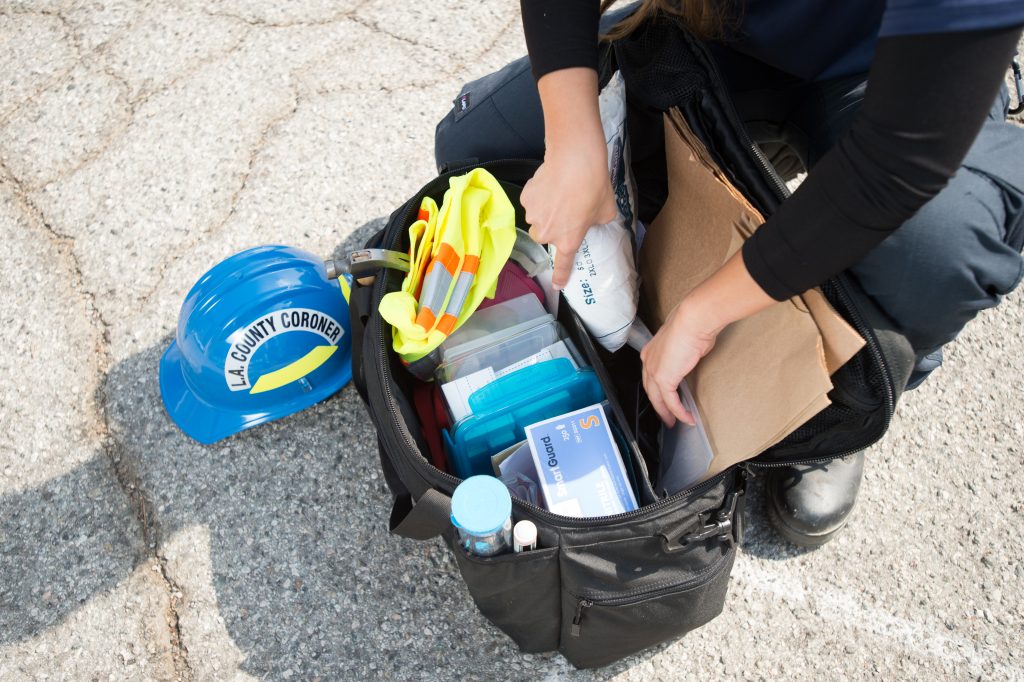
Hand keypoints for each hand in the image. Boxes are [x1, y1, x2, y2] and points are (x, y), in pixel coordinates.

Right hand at [522, 151, 615, 288]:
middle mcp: (548, 232)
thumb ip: (598, 221)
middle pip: (543, 237)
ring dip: (544, 212)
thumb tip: (594, 218)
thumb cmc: (594, 187)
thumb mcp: (607, 211)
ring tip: (558, 194)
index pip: (562, 264)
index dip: (560, 276)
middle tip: (563, 214)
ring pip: (536, 218)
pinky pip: (531, 201)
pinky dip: (538, 196)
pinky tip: (550, 184)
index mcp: (568, 240)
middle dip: (550, 229)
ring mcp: (534, 215)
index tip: (557, 285)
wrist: (575, 160)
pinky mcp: (526, 197)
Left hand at [640, 299, 718, 426]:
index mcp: (650, 352)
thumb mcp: (685, 342)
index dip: (657, 391)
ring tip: (675, 423)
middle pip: (651, 391)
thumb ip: (683, 354)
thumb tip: (691, 357)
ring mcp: (654, 371)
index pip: (650, 378)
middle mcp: (648, 362)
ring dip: (667, 413)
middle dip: (659, 406)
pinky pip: (671, 402)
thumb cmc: (693, 325)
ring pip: (658, 400)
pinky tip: (687, 418)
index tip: (664, 400)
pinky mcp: (663, 379)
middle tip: (667, 418)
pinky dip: (679, 412)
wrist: (693, 321)